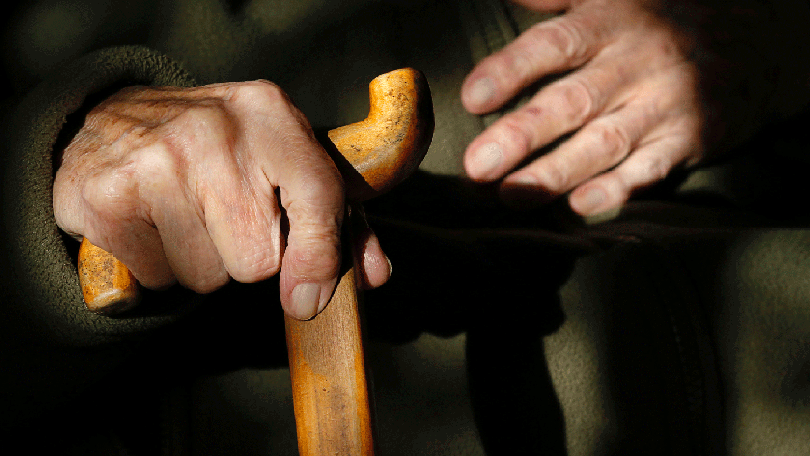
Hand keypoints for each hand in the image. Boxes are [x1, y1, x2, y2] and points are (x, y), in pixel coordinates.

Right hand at [53, 82, 390, 318]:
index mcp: (270, 114)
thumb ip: (336, 219)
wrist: (112, 119)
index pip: (318, 197)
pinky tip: (151, 224)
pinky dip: (157, 269)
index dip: (322, 257)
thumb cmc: (219, 151)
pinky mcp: (105, 197)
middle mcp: (214, 131)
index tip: (309, 298)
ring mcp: (156, 161)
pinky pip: (157, 280)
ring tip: (186, 217)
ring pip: (206, 278)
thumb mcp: (283, 160)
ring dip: (201, 265)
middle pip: (258, 260)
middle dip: (246, 259)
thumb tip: (375, 276)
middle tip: (225, 220)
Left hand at [461, 0, 701, 214]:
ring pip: (605, 142)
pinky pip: (649, 169)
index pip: (556, 45)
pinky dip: (615, 190)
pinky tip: (579, 206)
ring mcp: (667, 102)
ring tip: (511, 196)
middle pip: (573, 101)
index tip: (473, 98)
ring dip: (555, 173)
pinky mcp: (691, 138)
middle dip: (522, 135)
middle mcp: (639, 62)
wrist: (760, 38)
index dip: (512, 70)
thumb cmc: (663, 16)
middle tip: (477, 167)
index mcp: (613, 20)